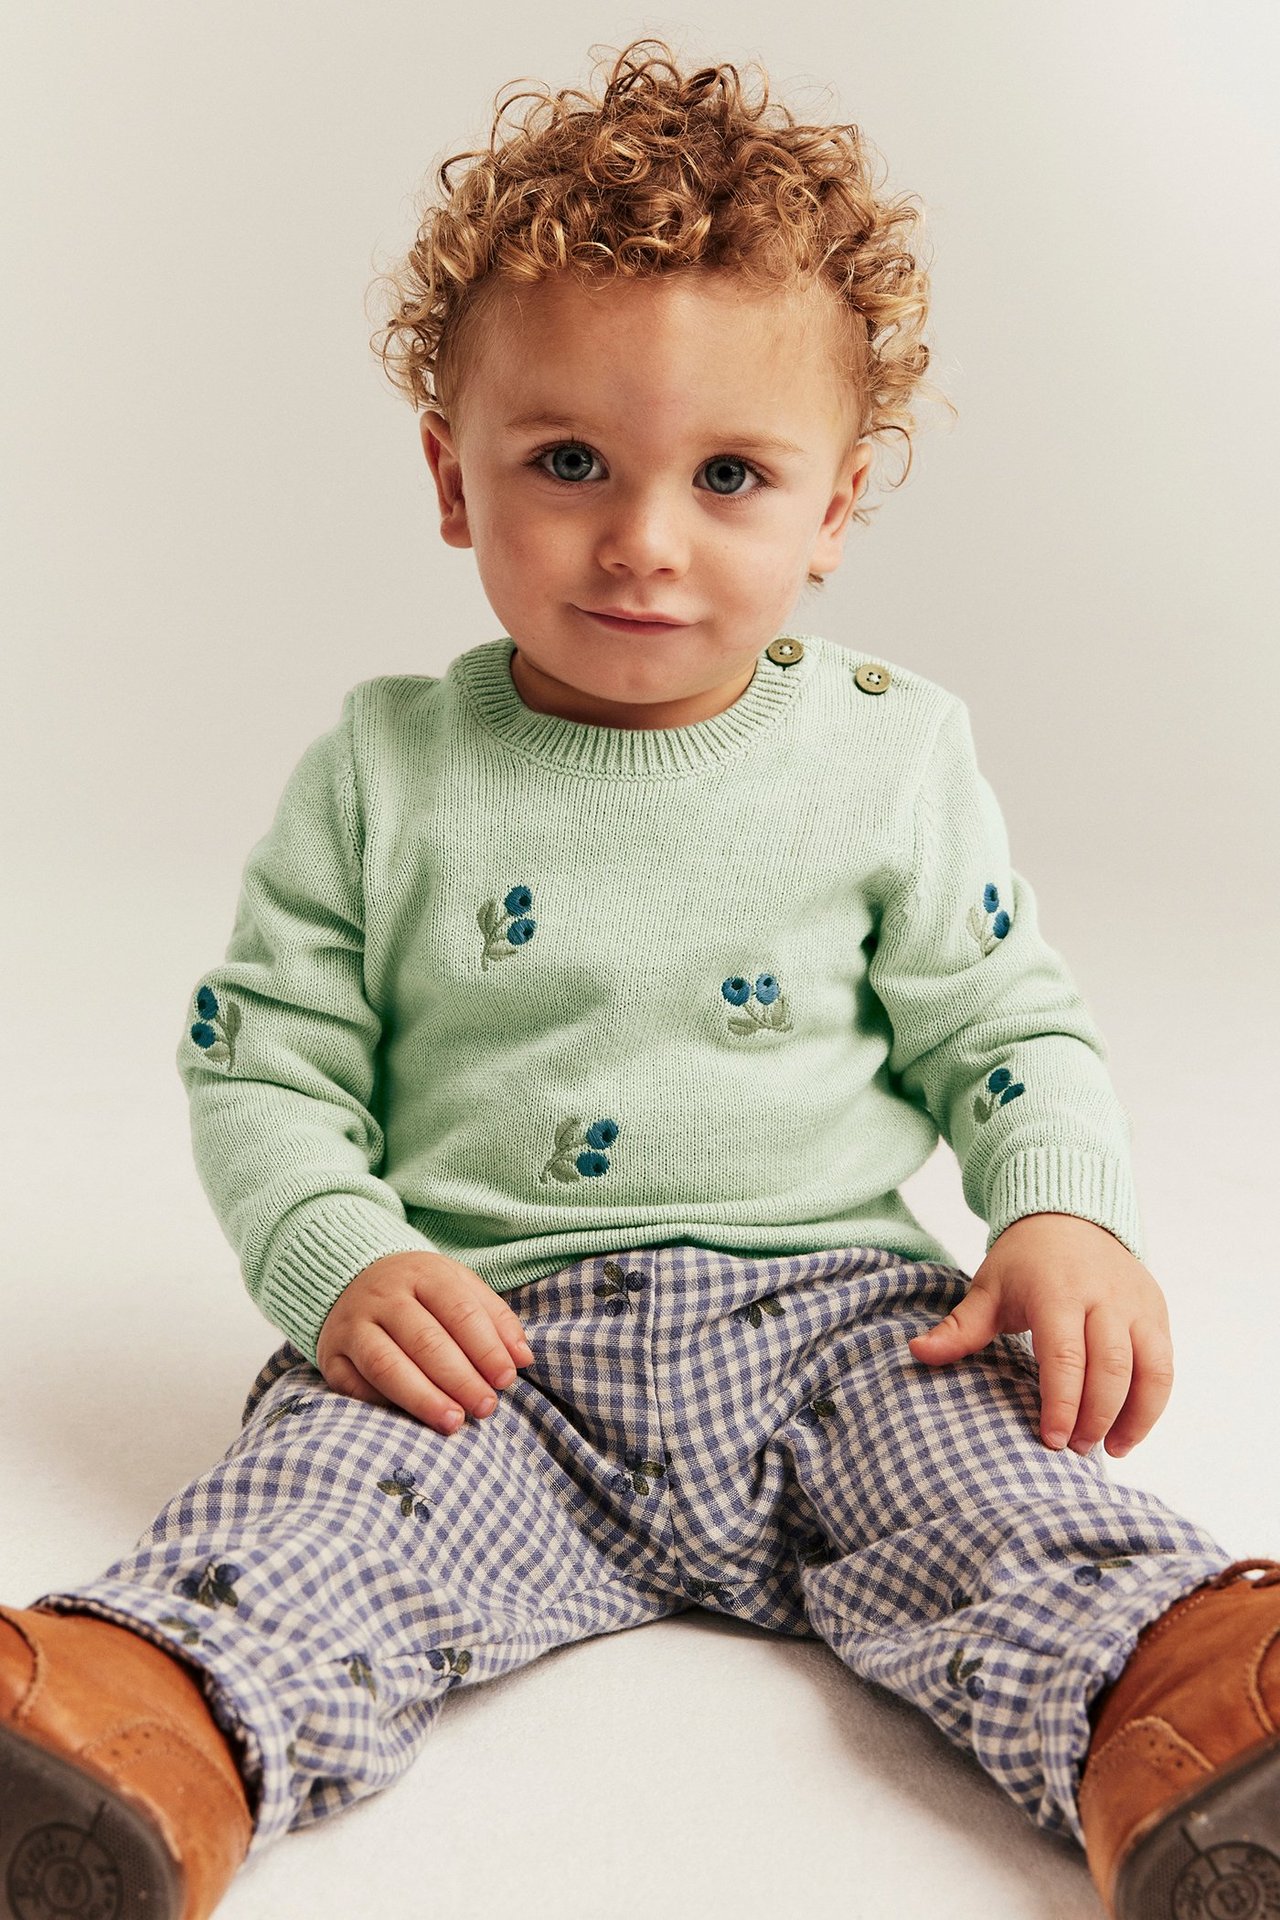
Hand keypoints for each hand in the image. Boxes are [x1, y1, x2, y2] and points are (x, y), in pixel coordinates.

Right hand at [315, 1250, 534, 1433]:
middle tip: (485, 1408)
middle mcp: (383, 1296)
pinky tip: (410, 1418)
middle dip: (460, 1379)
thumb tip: (523, 1358)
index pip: (459, 1310)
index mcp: (422, 1272)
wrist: (353, 1277)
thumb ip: (495, 1320)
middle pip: (425, 1341)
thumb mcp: (460, 1288)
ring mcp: (352, 1324)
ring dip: (423, 1398)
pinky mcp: (330, 1355)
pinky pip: (355, 1386)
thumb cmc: (421, 1293)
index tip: (506, 1379)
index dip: (486, 1348)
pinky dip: (383, 1405)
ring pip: (386, 1365)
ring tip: (454, 1422)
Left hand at [906, 1212, 1174, 1458]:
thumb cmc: (1024, 1261)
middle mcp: (1105, 1297)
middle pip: (1111, 1368)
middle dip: (1094, 1417)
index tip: (1049, 1440)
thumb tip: (917, 1352)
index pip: (1066, 1355)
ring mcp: (1137, 1305)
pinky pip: (1164, 1367)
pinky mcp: (1156, 1313)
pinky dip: (1151, 1405)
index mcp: (1058, 1290)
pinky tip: (1127, 1433)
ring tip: (1106, 1450)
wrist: (1070, 1215)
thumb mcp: (988, 1287)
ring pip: (1149, 1371)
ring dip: (1131, 1418)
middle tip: (1072, 1449)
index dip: (1061, 1402)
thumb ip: (960, 1327)